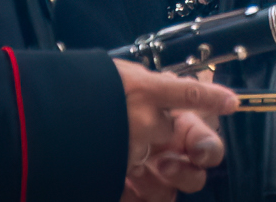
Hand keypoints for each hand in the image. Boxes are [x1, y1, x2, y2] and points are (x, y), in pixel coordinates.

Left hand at [114, 60, 235, 193]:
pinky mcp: (131, 192)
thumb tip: (220, 107)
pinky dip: (139, 197)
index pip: (205, 137)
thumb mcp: (141, 85)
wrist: (55, 126)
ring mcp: (148, 173)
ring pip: (173, 191)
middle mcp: (165, 148)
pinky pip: (149, 201)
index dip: (207, 145)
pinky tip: (125, 185)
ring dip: (159, 187)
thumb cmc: (103, 94)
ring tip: (134, 174)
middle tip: (163, 164)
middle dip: (186, 171)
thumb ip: (177, 96)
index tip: (196, 149)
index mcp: (172, 120)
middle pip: (195, 172)